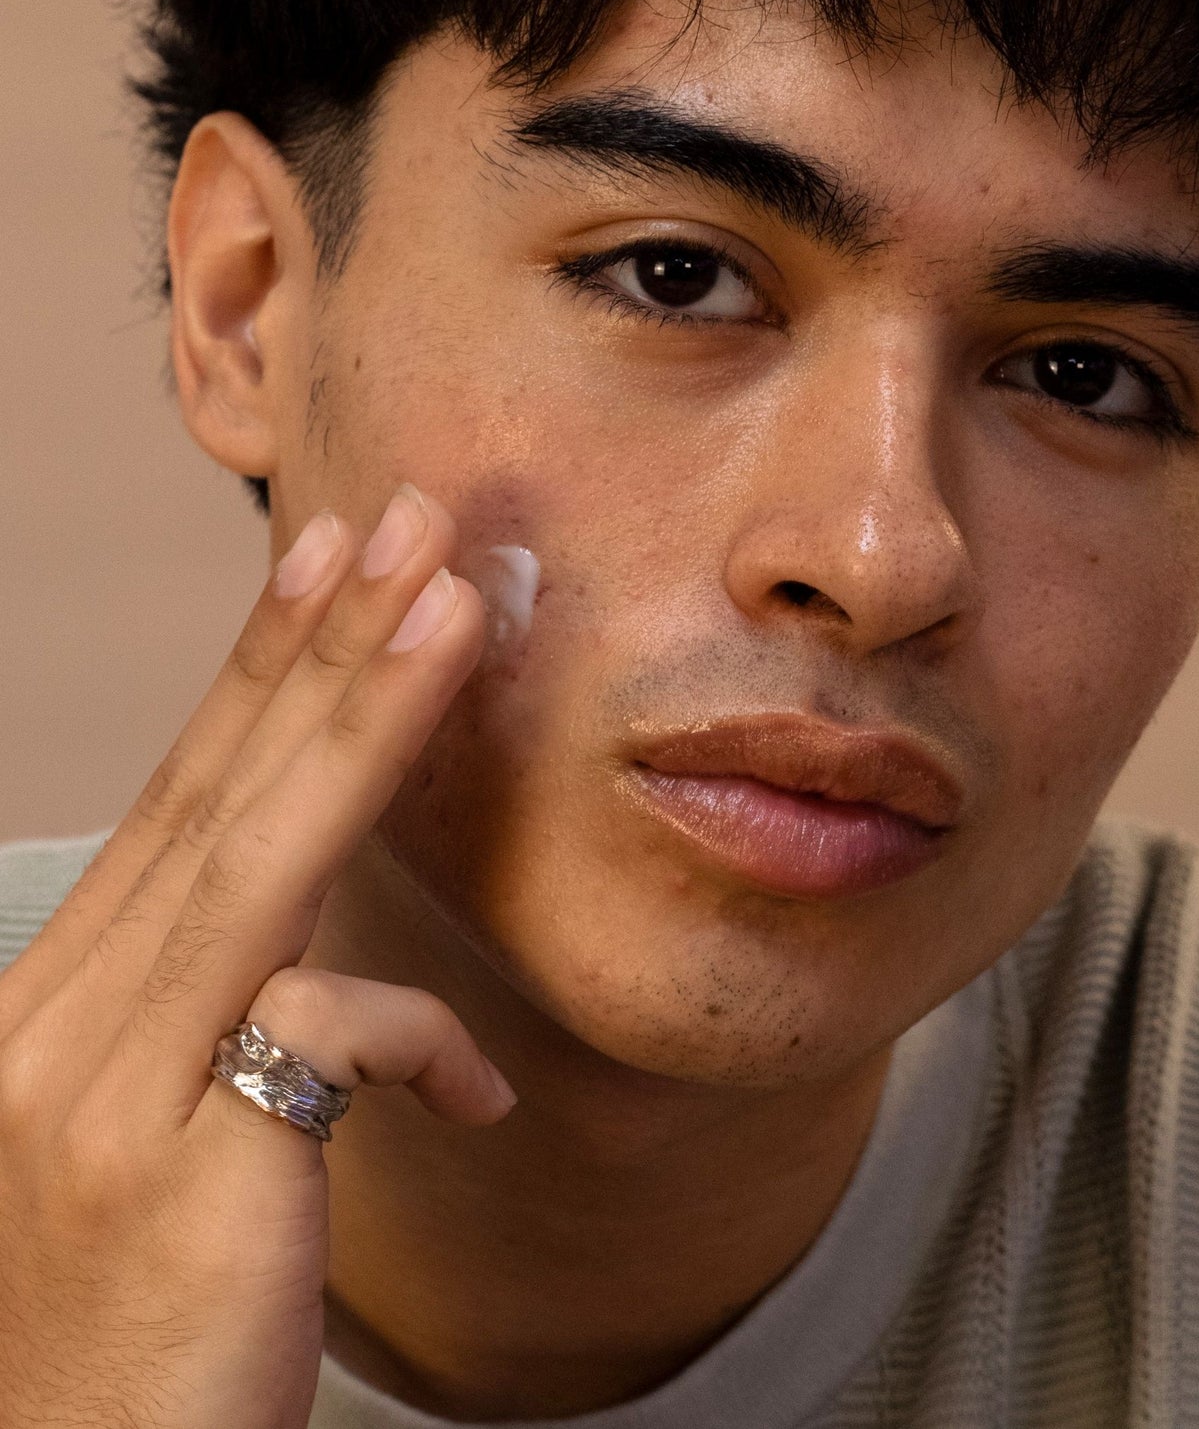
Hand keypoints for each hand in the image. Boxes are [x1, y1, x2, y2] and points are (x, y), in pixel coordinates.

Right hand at [0, 487, 512, 1428]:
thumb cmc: (142, 1343)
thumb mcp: (172, 1158)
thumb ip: (234, 1040)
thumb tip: (332, 998)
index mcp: (51, 1008)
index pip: (177, 803)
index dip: (255, 672)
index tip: (323, 560)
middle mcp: (52, 1025)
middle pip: (214, 795)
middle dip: (316, 644)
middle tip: (396, 517)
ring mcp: (97, 1090)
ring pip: (258, 857)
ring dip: (368, 717)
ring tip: (453, 603)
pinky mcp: (173, 1164)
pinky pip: (326, 1035)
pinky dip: (423, 1044)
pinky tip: (484, 1096)